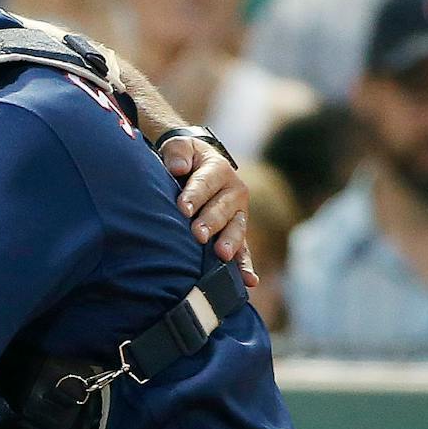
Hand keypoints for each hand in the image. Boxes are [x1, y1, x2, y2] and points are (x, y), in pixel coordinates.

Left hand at [162, 136, 256, 286]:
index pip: (205, 183)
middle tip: (199, 234)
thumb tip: (178, 167)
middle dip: (211, 222)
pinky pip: (244, 249)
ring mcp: (237, 214)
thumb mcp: (179, 147)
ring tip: (222, 255)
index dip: (194, 195)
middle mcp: (233, 192)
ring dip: (230, 242)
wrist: (198, 165)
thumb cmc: (184, 158)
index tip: (183, 208)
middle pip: (222, 209)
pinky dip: (245, 265)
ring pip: (236, 229)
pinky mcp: (236, 232)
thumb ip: (178, 152)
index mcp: (218, 170)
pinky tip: (249, 281)